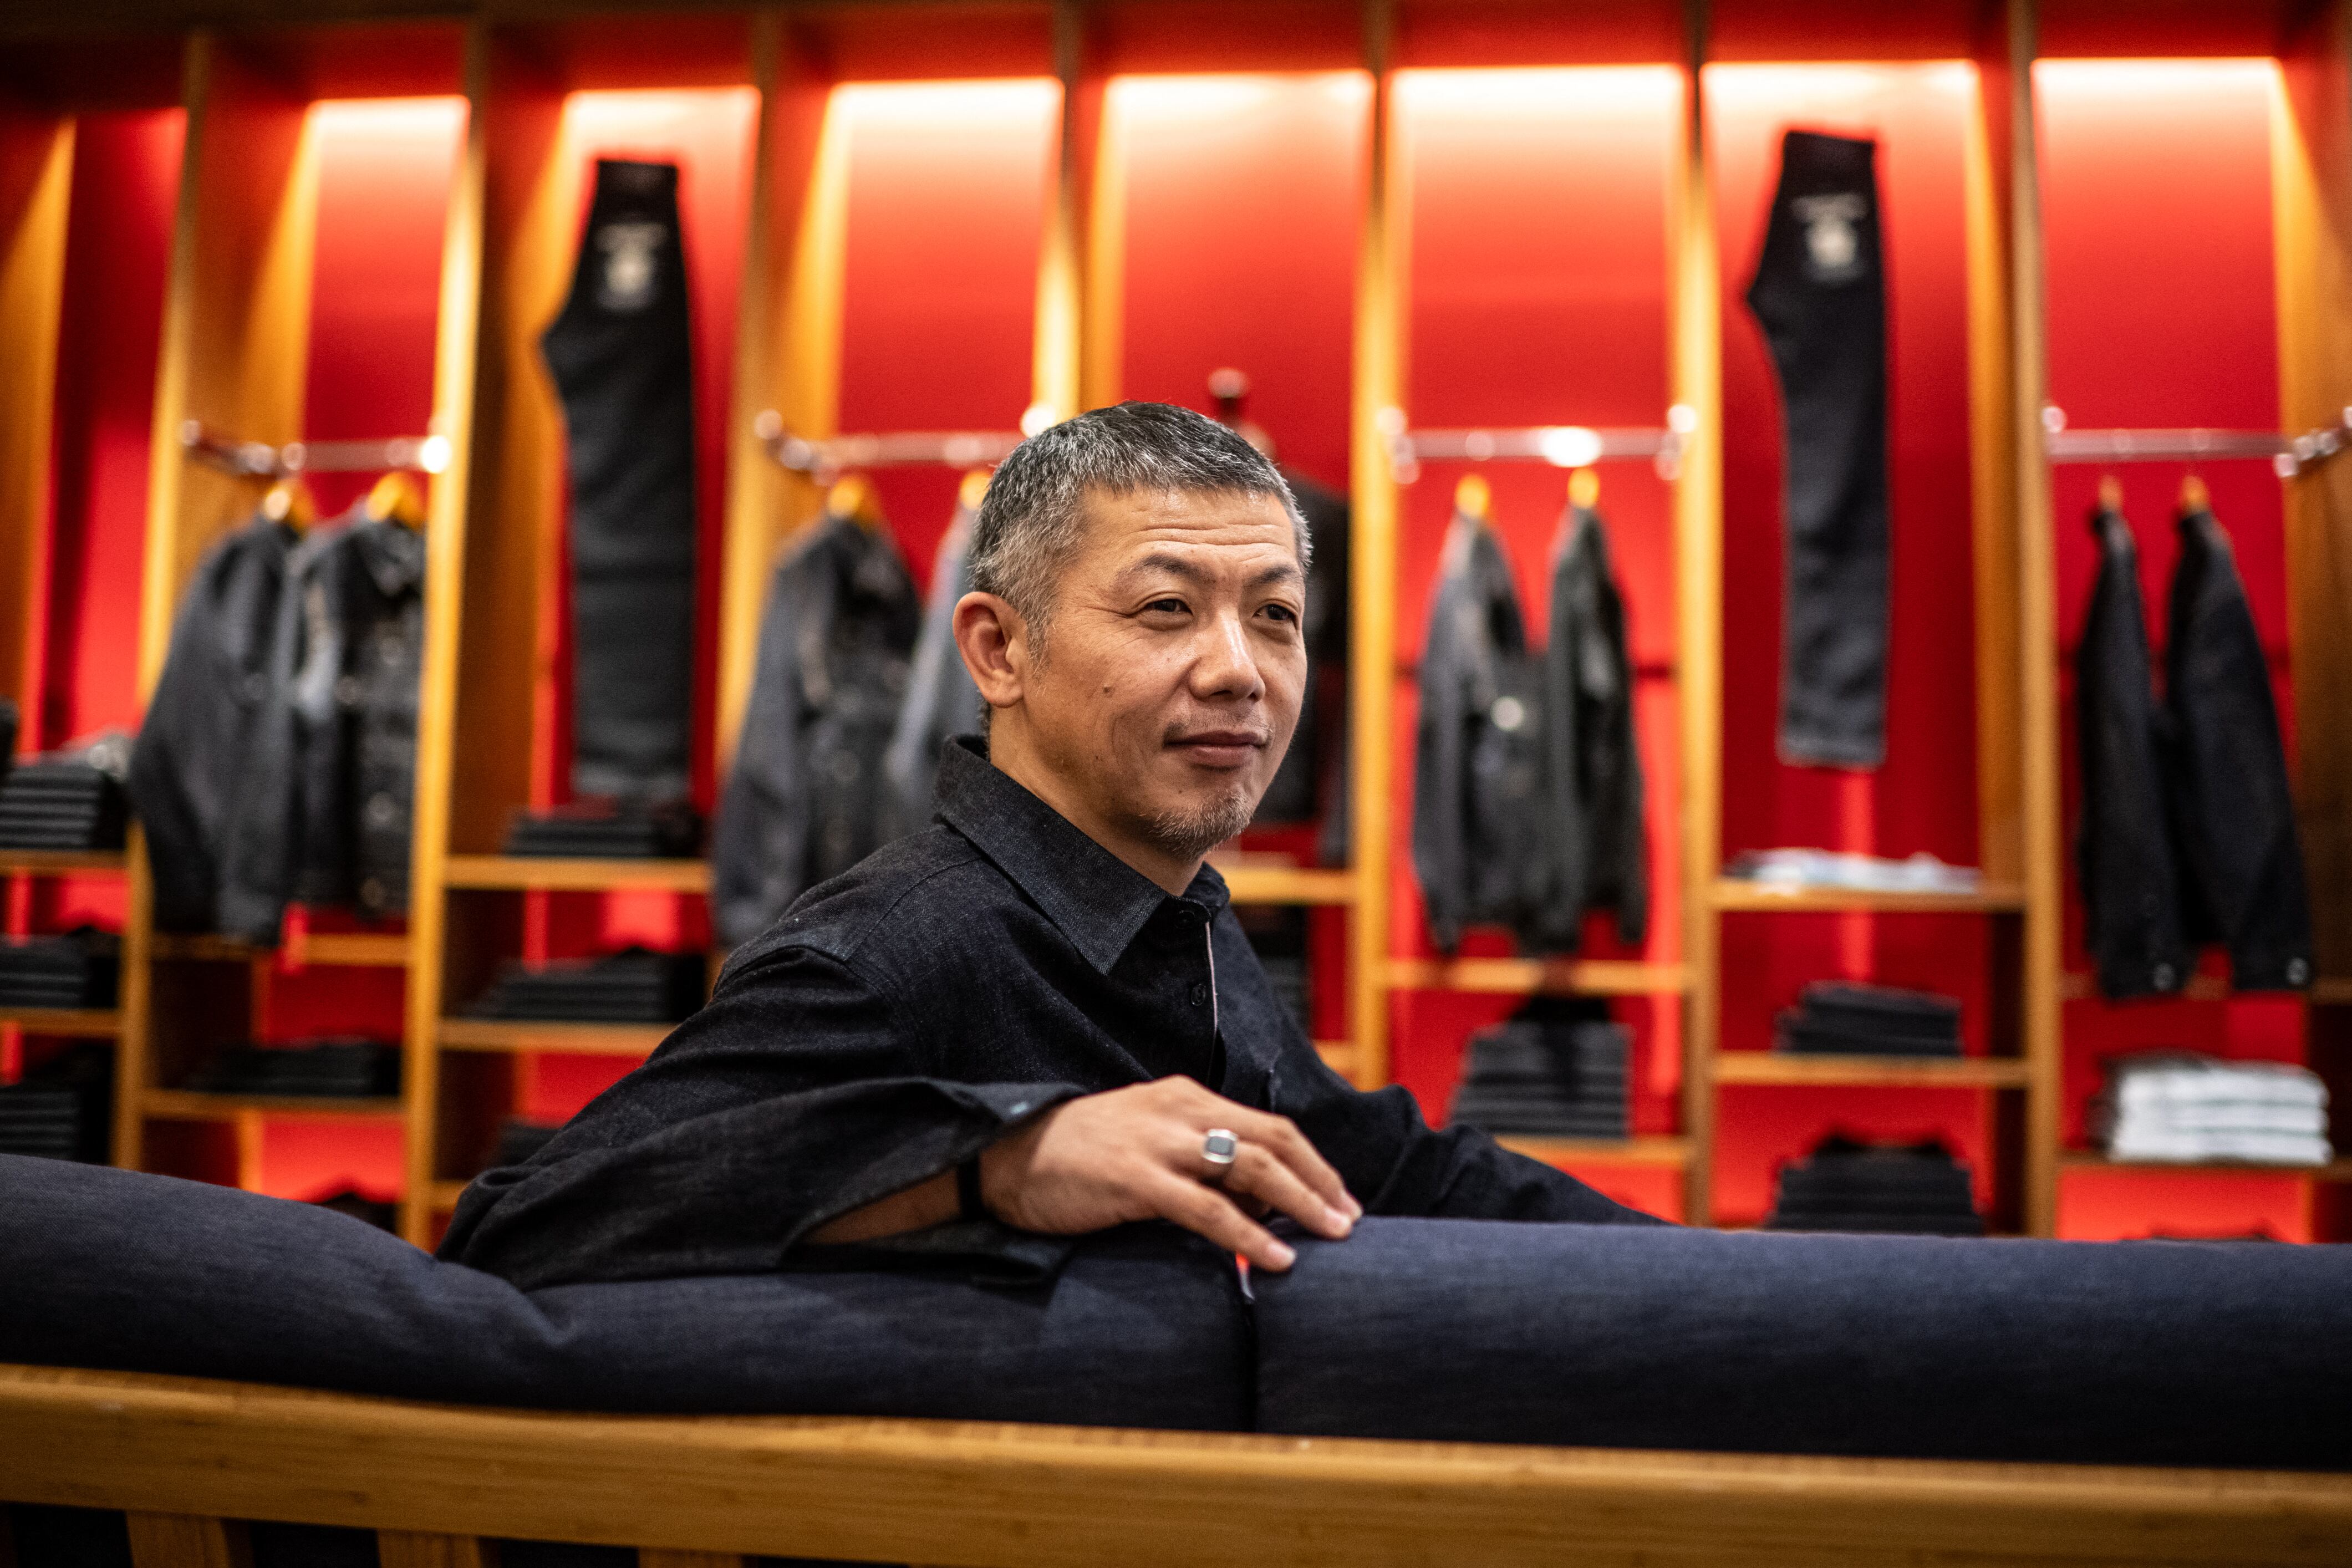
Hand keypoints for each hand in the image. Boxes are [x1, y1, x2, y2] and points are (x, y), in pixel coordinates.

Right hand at [978, 1077, 1360, 1269]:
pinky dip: (1248, 1234)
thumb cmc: (1074, 1155)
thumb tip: (1255, 1201)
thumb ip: (1196, 1159)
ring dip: (1300, 1203)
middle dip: (1319, 1180)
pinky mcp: (1135, 1178)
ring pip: (1251, 1166)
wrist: (1001, 1154)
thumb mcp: (1144, 1139)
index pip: (1266, 1123)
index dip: (1310, 1161)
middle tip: (1350, 1219)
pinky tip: (1274, 1258)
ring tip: (1331, 1236)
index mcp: (1183, 1097)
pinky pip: (1207, 1209)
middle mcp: (1178, 1110)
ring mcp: (1157, 1142)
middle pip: (1272, 1139)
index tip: (1338, 1196)